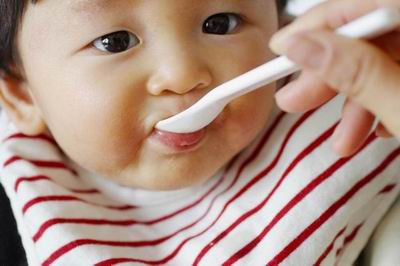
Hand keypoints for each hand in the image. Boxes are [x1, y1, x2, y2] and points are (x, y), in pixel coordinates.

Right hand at [270, 0, 399, 156]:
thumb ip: (357, 74)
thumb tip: (304, 49)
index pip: (356, 5)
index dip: (313, 27)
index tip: (281, 50)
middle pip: (365, 33)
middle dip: (327, 72)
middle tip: (295, 99)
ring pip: (379, 58)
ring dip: (353, 99)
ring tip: (341, 138)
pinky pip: (395, 72)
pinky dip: (377, 101)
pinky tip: (374, 127)